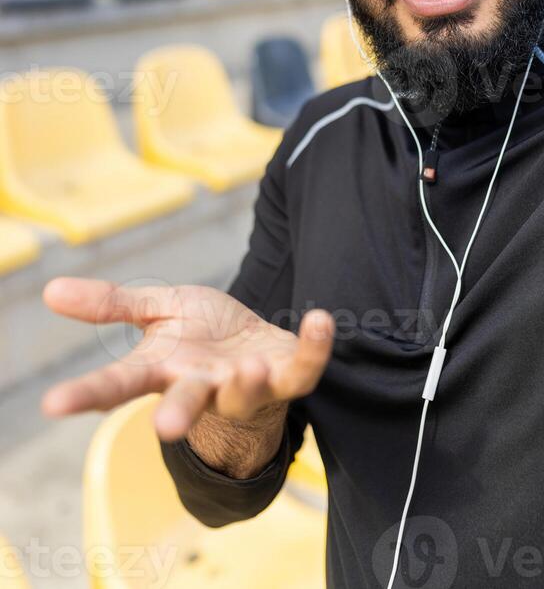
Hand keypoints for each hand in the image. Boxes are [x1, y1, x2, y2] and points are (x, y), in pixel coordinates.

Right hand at [41, 277, 333, 441]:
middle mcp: (203, 384)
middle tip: (166, 428)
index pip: (118, 384)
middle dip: (178, 415)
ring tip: (245, 368)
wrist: (253, 345)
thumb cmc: (200, 334)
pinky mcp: (288, 375)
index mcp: (164, 369)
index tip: (52, 404)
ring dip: (246, 384)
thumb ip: (111, 304)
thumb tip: (50, 289)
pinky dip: (314, 347)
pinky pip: (304, 368)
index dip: (86, 394)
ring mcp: (247, 384)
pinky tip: (320, 320)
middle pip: (186, 403)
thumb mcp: (156, 312)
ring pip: (245, 392)